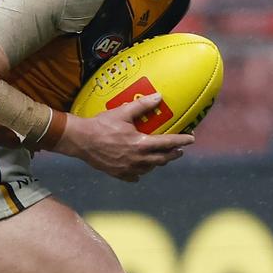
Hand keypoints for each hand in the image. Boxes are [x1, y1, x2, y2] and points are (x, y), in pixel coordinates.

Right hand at [53, 93, 194, 181]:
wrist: (80, 140)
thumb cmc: (101, 125)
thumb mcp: (122, 112)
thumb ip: (142, 106)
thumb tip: (159, 96)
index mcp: (141, 144)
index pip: (168, 143)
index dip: (182, 141)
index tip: (191, 139)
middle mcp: (137, 159)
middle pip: (162, 159)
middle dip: (173, 154)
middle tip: (180, 150)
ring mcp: (128, 168)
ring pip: (150, 168)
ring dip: (159, 163)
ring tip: (162, 157)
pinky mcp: (118, 174)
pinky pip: (135, 176)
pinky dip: (141, 172)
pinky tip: (141, 169)